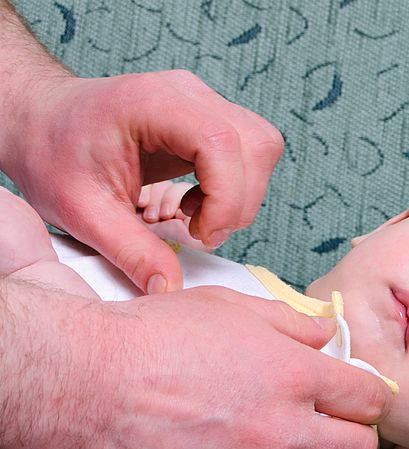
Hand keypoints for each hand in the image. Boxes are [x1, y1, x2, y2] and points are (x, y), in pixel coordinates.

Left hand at [2, 70, 282, 293]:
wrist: (41, 122)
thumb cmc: (53, 154)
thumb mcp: (83, 212)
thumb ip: (132, 252)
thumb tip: (170, 288)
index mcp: (152, 104)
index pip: (220, 142)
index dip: (226, 196)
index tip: (200, 234)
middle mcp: (187, 94)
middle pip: (256, 144)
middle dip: (239, 201)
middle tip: (198, 231)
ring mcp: (202, 102)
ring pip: (261, 147)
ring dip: (241, 195)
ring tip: (195, 215)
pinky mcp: (209, 117)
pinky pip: (249, 150)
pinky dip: (235, 186)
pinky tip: (196, 200)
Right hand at [3, 282, 390, 448]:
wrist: (84, 384)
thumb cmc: (153, 338)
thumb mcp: (229, 307)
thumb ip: (290, 322)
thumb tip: (327, 332)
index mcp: (292, 375)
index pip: (370, 398)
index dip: (370, 395)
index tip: (359, 395)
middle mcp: (281, 430)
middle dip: (357, 436)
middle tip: (339, 427)